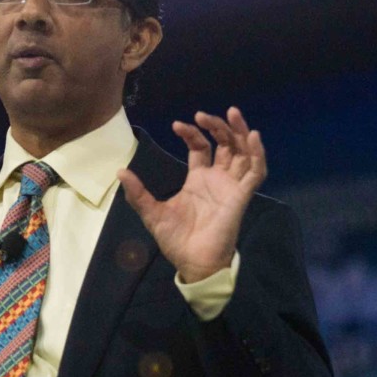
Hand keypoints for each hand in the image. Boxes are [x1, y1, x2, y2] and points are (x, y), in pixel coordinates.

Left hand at [117, 107, 267, 282]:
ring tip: (233, 113)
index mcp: (198, 179)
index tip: (177, 124)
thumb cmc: (175, 240)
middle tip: (203, 114)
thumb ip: (138, 193)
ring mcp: (231, 186)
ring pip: (242, 152)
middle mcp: (217, 178)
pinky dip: (257, 154)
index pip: (200, 147)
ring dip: (240, 131)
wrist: (192, 263)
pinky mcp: (241, 196)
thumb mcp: (152, 213)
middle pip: (224, 143)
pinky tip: (252, 137)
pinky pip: (255, 172)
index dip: (192, 133)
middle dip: (217, 126)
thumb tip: (119, 171)